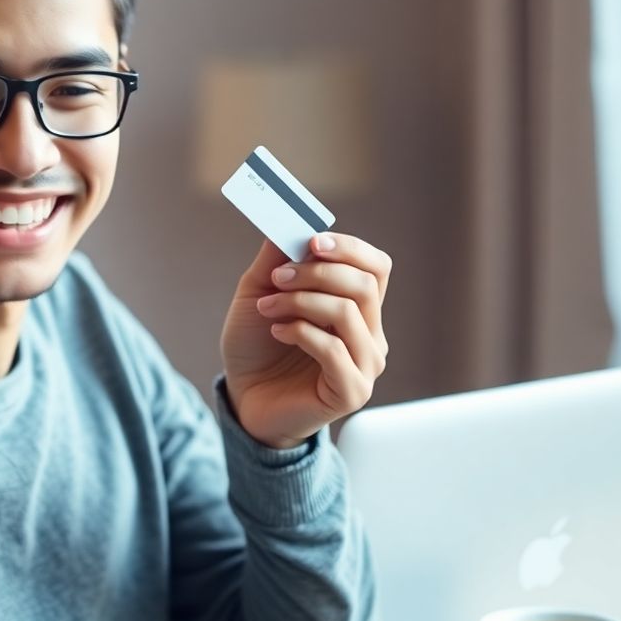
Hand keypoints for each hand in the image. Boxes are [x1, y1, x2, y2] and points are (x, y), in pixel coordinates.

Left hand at [221, 234, 390, 448]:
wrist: (243, 398)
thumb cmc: (257, 346)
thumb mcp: (260, 293)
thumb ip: (277, 259)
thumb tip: (291, 222)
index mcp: (358, 308)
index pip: (376, 267)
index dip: (349, 248)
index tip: (311, 242)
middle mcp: (370, 334)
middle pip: (363, 284)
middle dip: (316, 273)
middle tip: (277, 278)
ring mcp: (365, 365)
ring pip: (347, 312)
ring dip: (300, 301)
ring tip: (267, 309)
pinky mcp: (352, 391)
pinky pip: (334, 349)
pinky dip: (300, 331)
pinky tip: (277, 332)